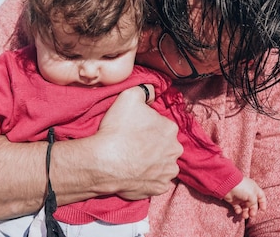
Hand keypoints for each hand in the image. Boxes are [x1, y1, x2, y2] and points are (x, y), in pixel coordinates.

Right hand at [92, 85, 182, 199]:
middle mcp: (174, 151)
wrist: (105, 162)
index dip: (147, 126)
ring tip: (133, 160)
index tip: (134, 129)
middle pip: (165, 145)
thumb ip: (144, 90)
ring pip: (163, 164)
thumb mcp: (129, 97)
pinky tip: (135, 172)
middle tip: (133, 144)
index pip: (162, 125)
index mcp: (170, 129)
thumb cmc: (117, 129)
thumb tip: (151, 91)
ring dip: (152, 162)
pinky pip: (156, 181)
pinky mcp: (159, 188)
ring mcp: (167, 172)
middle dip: (153, 145)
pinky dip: (147, 178)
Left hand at [224, 177, 267, 218]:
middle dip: (253, 210)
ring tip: (245, 216)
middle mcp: (248, 193)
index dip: (263, 203)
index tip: (263, 210)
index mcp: (254, 189)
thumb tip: (250, 207)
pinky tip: (238, 211)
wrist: (228, 185)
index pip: (261, 196)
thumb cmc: (242, 188)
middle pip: (253, 204)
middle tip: (252, 215)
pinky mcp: (234, 201)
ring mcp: (240, 197)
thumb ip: (254, 203)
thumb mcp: (252, 195)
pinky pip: (238, 208)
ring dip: (246, 213)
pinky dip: (239, 211)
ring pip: (245, 207)